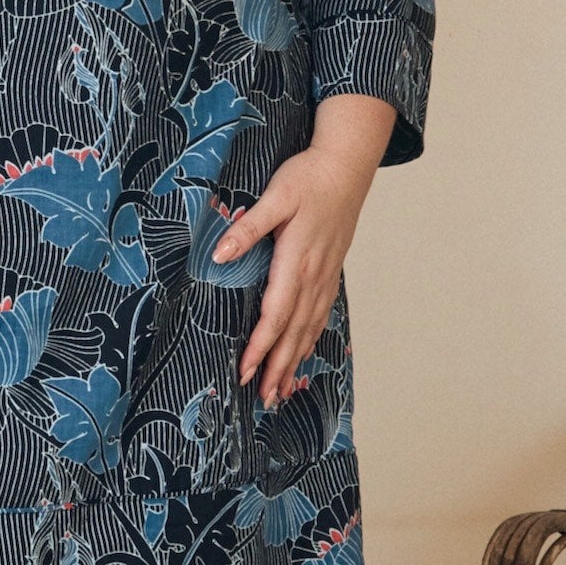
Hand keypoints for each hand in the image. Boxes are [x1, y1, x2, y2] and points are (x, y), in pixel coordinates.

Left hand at [211, 143, 372, 408]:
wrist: (346, 165)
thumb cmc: (308, 178)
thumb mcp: (275, 197)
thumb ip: (248, 228)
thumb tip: (219, 254)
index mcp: (297, 261)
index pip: (275, 315)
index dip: (260, 347)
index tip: (245, 371)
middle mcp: (314, 276)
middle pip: (294, 332)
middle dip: (277, 367)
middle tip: (264, 399)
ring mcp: (326, 275)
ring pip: (309, 327)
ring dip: (295, 359)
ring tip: (282, 388)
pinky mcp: (331, 270)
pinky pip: (320, 314)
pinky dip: (310, 338)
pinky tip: (304, 350)